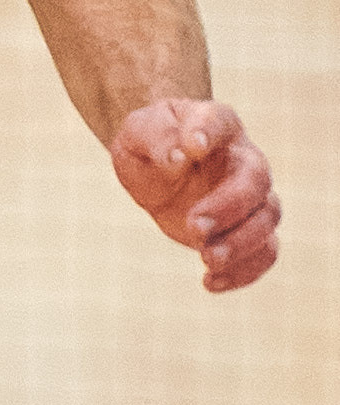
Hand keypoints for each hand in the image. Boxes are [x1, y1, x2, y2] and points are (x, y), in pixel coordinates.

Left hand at [110, 97, 279, 292]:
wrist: (156, 163)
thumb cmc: (150, 141)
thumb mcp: (137, 132)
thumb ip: (156, 137)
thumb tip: (179, 157)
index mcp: (214, 123)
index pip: (219, 121)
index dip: (209, 132)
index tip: (192, 145)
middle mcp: (242, 158)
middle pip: (256, 181)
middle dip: (228, 207)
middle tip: (193, 226)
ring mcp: (250, 196)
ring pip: (266, 220)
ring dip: (240, 243)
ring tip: (206, 258)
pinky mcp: (245, 229)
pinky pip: (264, 253)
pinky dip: (244, 272)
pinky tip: (210, 282)